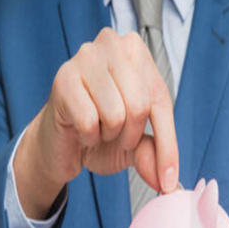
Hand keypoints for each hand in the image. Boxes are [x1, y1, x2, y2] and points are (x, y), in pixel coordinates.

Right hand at [14, 28, 178, 217]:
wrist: (59, 144)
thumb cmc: (99, 133)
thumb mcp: (136, 145)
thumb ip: (154, 154)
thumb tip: (167, 180)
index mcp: (137, 53)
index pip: (160, 100)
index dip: (168, 146)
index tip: (169, 182)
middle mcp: (113, 45)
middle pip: (140, 105)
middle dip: (131, 136)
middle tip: (115, 136)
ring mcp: (86, 57)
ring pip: (116, 113)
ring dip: (108, 134)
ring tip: (96, 126)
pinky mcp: (63, 78)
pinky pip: (89, 120)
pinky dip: (88, 135)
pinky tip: (79, 127)